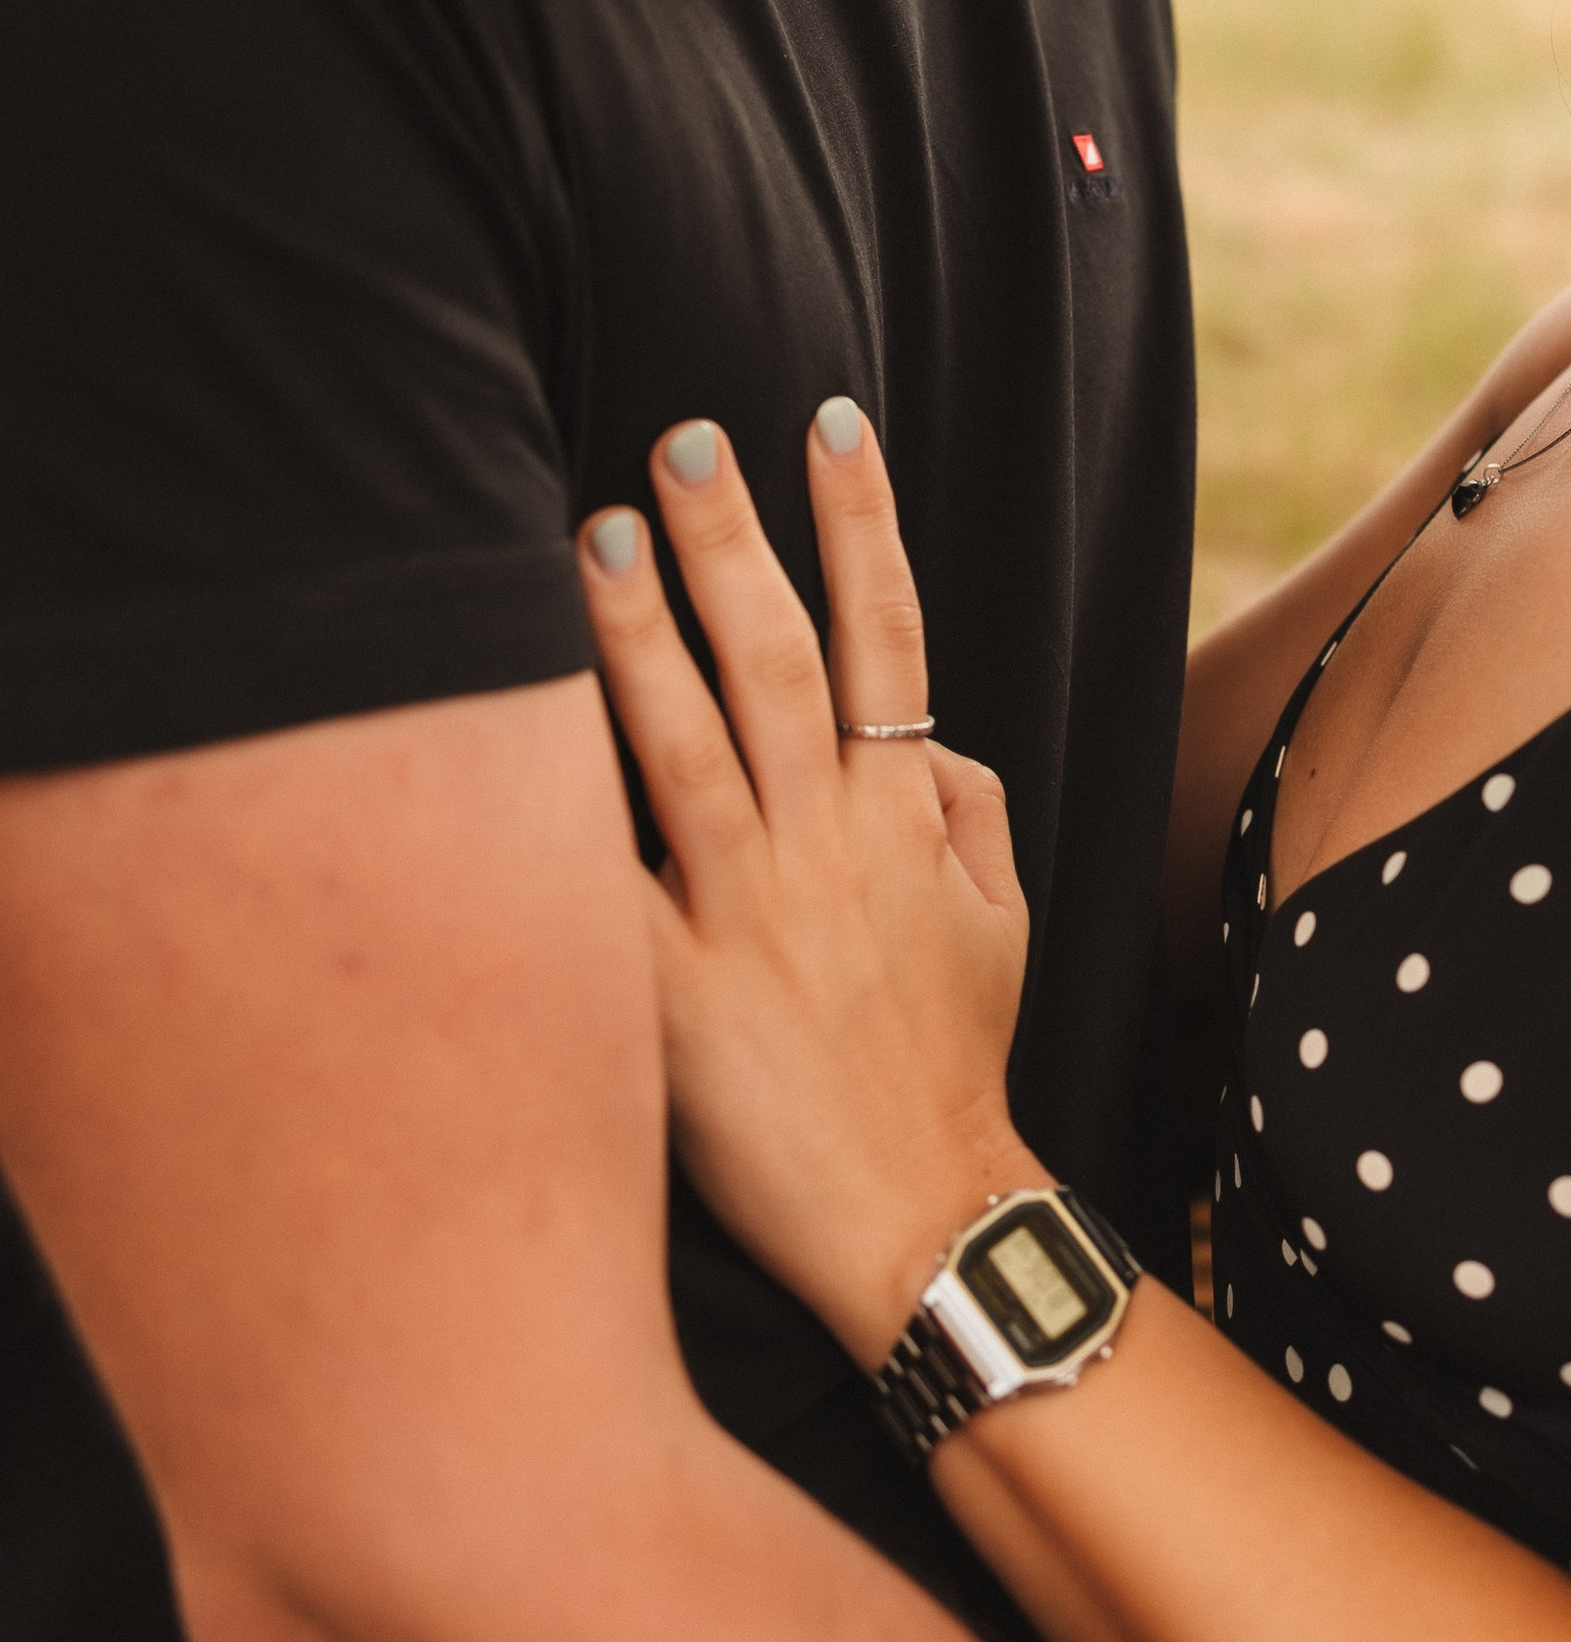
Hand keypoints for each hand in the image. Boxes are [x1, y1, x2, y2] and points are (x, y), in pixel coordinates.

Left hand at [577, 403, 1042, 1365]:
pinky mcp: (671, 999)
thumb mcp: (1001, 917)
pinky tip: (498, 736)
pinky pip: (601, 885)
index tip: (828, 421)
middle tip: (682, 440)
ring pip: (687, 744)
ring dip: (642, 632)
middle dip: (735, 541)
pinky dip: (555, 812)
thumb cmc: (951, 1064)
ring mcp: (747, 917)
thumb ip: (965, 802)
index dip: (862, 521)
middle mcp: (826, 846)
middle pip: (779, 660)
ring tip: (596, 533)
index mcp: (901, 817)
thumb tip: (918, 729)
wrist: (918, 1220)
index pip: (888, 634)